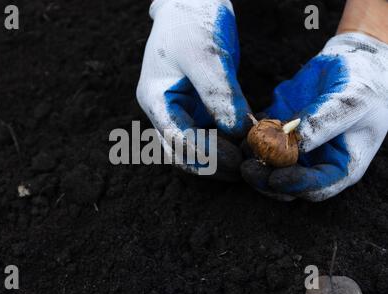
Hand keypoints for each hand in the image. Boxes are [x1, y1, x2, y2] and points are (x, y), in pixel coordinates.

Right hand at [137, 0, 250, 179]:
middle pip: (183, 152)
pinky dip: (227, 142)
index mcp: (154, 99)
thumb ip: (220, 96)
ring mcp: (180, 109)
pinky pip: (211, 133)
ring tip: (248, 160)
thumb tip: (239, 133)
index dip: (207, 154)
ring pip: (196, 148)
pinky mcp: (198, 106)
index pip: (177, 139)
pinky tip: (248, 143)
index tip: (237, 158)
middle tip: (244, 168)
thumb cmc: (193, 23)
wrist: (194, 2)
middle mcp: (164, 110)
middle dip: (212, 164)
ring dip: (220, 158)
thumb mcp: (206, 56)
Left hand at [241, 33, 387, 200]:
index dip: (295, 186)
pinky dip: (251, 137)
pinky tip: (245, 128)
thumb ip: (325, 123)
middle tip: (248, 168)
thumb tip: (298, 145)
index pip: (317, 188)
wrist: (351, 60)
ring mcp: (294, 147)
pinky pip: (260, 140)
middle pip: (286, 184)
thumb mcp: (352, 99)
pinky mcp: (278, 130)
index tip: (275, 178)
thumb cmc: (363, 82)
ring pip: (268, 165)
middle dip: (265, 179)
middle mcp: (315, 161)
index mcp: (341, 164)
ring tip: (244, 146)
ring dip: (254, 159)